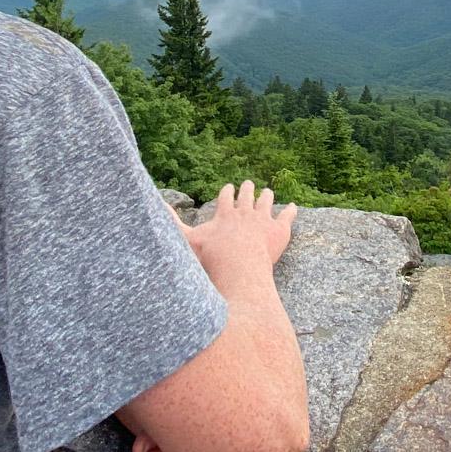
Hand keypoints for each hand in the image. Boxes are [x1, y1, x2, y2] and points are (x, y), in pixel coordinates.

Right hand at [179, 181, 297, 271]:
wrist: (240, 267)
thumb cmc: (212, 256)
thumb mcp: (188, 239)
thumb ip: (173, 223)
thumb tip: (157, 205)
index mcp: (225, 213)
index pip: (226, 196)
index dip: (227, 191)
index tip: (228, 187)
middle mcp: (245, 211)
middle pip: (247, 194)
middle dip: (247, 189)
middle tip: (248, 184)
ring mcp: (264, 219)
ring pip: (267, 201)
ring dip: (267, 196)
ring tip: (267, 192)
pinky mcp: (280, 229)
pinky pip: (288, 216)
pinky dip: (291, 211)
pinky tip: (293, 207)